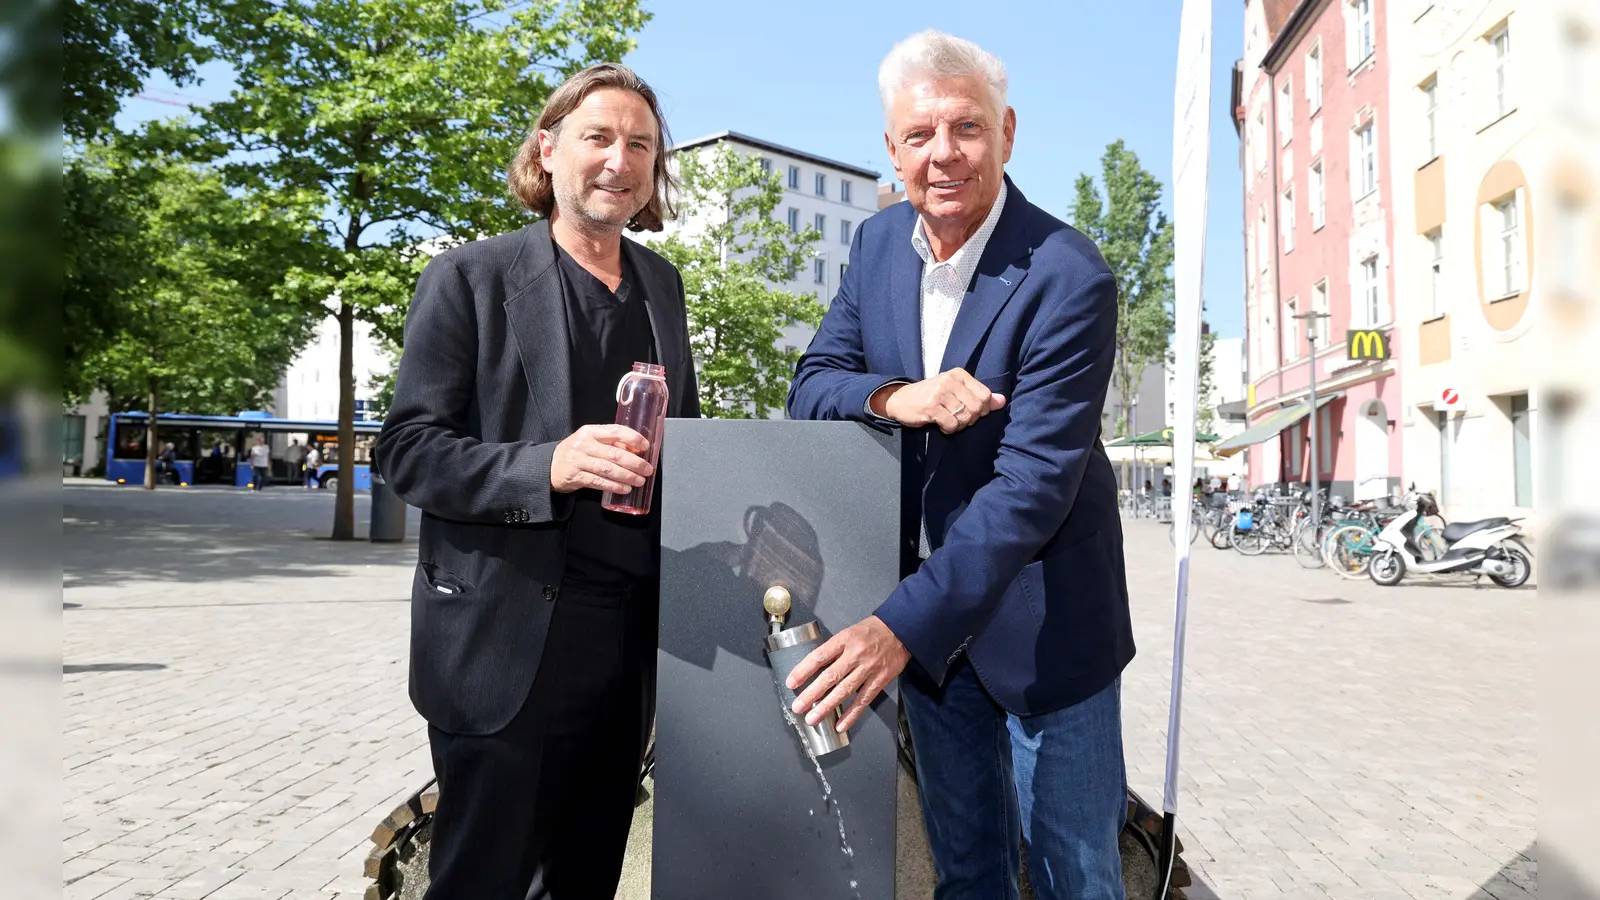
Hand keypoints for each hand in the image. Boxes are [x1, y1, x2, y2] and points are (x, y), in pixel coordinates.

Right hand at [550, 424, 652, 493]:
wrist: (549, 465)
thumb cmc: (575, 452)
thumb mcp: (589, 440)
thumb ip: (609, 443)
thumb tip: (635, 450)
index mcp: (590, 431)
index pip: (615, 431)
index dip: (633, 438)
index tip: (645, 446)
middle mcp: (584, 445)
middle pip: (614, 453)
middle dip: (635, 462)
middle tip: (647, 469)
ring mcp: (578, 461)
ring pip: (608, 469)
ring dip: (627, 476)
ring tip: (639, 481)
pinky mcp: (576, 477)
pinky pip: (599, 482)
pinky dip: (614, 486)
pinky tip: (625, 488)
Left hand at [786, 615, 910, 732]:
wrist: (901, 630)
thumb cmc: (872, 631)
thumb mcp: (849, 631)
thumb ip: (834, 649)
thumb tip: (815, 668)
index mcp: (844, 640)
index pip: (819, 656)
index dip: (803, 670)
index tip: (791, 682)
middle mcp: (855, 655)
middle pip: (830, 677)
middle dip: (811, 694)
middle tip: (798, 707)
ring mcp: (868, 669)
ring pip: (844, 691)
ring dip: (827, 707)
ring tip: (812, 718)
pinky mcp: (880, 680)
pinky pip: (863, 700)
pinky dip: (851, 715)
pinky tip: (840, 725)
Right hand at [874, 369, 1005, 433]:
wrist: (901, 399)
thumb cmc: (932, 396)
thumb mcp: (956, 391)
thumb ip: (979, 396)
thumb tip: (1002, 401)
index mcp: (959, 374)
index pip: (985, 395)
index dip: (982, 410)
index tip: (970, 412)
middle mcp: (950, 380)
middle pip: (977, 408)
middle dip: (970, 419)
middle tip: (958, 419)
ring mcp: (939, 393)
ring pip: (964, 417)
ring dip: (958, 425)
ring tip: (948, 421)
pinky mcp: (931, 407)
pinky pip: (951, 424)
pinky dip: (948, 429)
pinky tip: (941, 425)